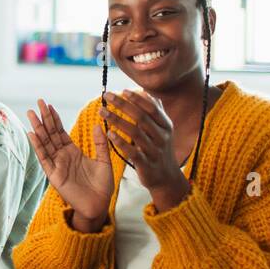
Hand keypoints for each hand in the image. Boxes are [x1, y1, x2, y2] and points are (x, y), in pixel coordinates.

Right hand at [26, 98, 112, 230]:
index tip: (49, 105)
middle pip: (51, 134)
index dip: (55, 119)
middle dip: (44, 118)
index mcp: (73, 152)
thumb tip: (98, 125)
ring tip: (31, 114)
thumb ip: (101, 143)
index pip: (61, 132)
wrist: (99, 205)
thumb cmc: (102, 186)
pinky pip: (44, 158)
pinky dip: (38, 146)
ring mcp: (57, 165)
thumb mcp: (104, 161)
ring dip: (38, 128)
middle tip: (38, 102)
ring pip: (45, 143)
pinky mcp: (54, 175)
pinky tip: (32, 134)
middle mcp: (62, 156)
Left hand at [100, 90, 188, 209]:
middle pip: (141, 117)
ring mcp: (155, 151)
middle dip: (123, 105)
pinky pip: (133, 152)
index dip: (137, 98)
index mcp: (166, 126)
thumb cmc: (160, 149)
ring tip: (102, 112)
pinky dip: (121, 142)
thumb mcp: (163, 130)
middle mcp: (162, 137)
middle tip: (107, 96)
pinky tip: (109, 134)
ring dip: (117, 120)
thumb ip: (155, 111)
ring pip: (135, 133)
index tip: (122, 90)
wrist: (167, 178)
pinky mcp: (146, 165)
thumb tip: (145, 92)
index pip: (152, 108)